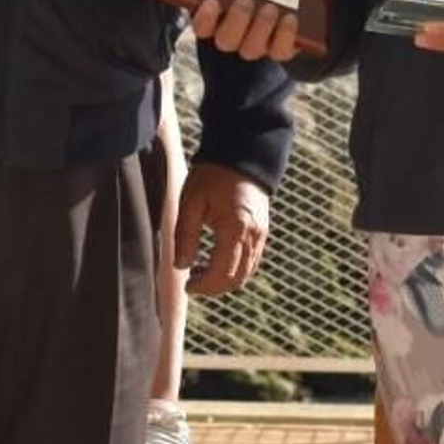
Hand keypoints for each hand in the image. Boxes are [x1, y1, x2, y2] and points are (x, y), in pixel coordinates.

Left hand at [173, 161, 270, 296]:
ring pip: (245, 273)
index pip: (221, 274)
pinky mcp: (262, 232)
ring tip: (199, 271)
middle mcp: (253, 236)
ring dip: (223, 280)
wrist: (241, 156)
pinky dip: (233, 270)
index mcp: (235, 230)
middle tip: (191, 283)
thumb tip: (181, 266)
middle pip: (236, 279)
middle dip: (213, 288)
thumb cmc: (212, 176)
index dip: (203, 286)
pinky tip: (214, 262)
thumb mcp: (191, 202)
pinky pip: (251, 262)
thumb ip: (185, 236)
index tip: (186, 286)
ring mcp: (261, 235)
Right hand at [191, 0, 298, 63]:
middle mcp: (233, 31)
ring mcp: (256, 41)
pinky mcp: (280, 45)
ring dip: (260, 29)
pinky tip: (290, 19)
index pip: (200, 23)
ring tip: (270, 7)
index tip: (210, 1)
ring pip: (250, 49)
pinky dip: (285, 37)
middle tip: (245, 0)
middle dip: (236, 22)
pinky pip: (280, 51)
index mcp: (213, 12)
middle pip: (226, 40)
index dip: (204, 18)